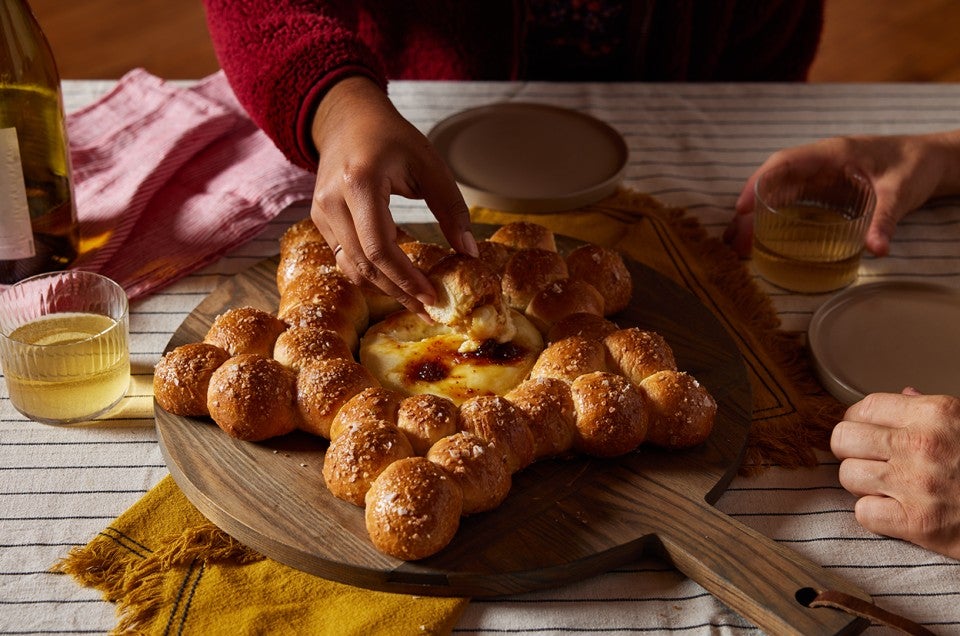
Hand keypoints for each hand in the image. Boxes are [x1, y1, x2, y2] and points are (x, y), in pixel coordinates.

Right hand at [308, 76, 477, 314]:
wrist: (347, 119)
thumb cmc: (392, 137)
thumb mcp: (430, 164)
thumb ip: (451, 208)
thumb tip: (469, 253)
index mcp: (360, 182)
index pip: (379, 247)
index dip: (406, 278)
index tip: (432, 297)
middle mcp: (332, 201)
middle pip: (363, 265)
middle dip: (398, 292)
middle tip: (428, 310)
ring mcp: (320, 212)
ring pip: (350, 268)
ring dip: (384, 289)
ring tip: (416, 301)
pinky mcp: (319, 221)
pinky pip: (344, 258)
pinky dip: (370, 274)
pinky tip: (396, 280)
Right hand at [725, 131, 959, 256]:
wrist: (933, 158)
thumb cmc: (916, 165)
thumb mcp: (901, 192)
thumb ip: (885, 220)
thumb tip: (876, 250)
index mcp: (832, 153)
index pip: (785, 163)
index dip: (759, 183)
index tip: (743, 208)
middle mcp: (821, 161)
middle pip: (775, 179)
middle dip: (751, 205)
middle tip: (735, 237)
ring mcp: (822, 173)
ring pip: (780, 189)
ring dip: (760, 212)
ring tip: (741, 241)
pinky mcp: (827, 185)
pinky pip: (793, 196)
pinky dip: (775, 213)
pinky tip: (765, 233)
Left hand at [831, 388, 959, 559]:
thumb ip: (933, 411)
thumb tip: (904, 395)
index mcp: (937, 414)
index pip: (864, 407)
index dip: (858, 421)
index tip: (864, 431)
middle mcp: (921, 444)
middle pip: (843, 439)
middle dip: (851, 450)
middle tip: (867, 459)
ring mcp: (916, 484)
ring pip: (847, 475)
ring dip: (861, 483)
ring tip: (883, 486)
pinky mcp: (917, 523)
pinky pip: (863, 513)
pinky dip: (874, 515)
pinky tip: (894, 511)